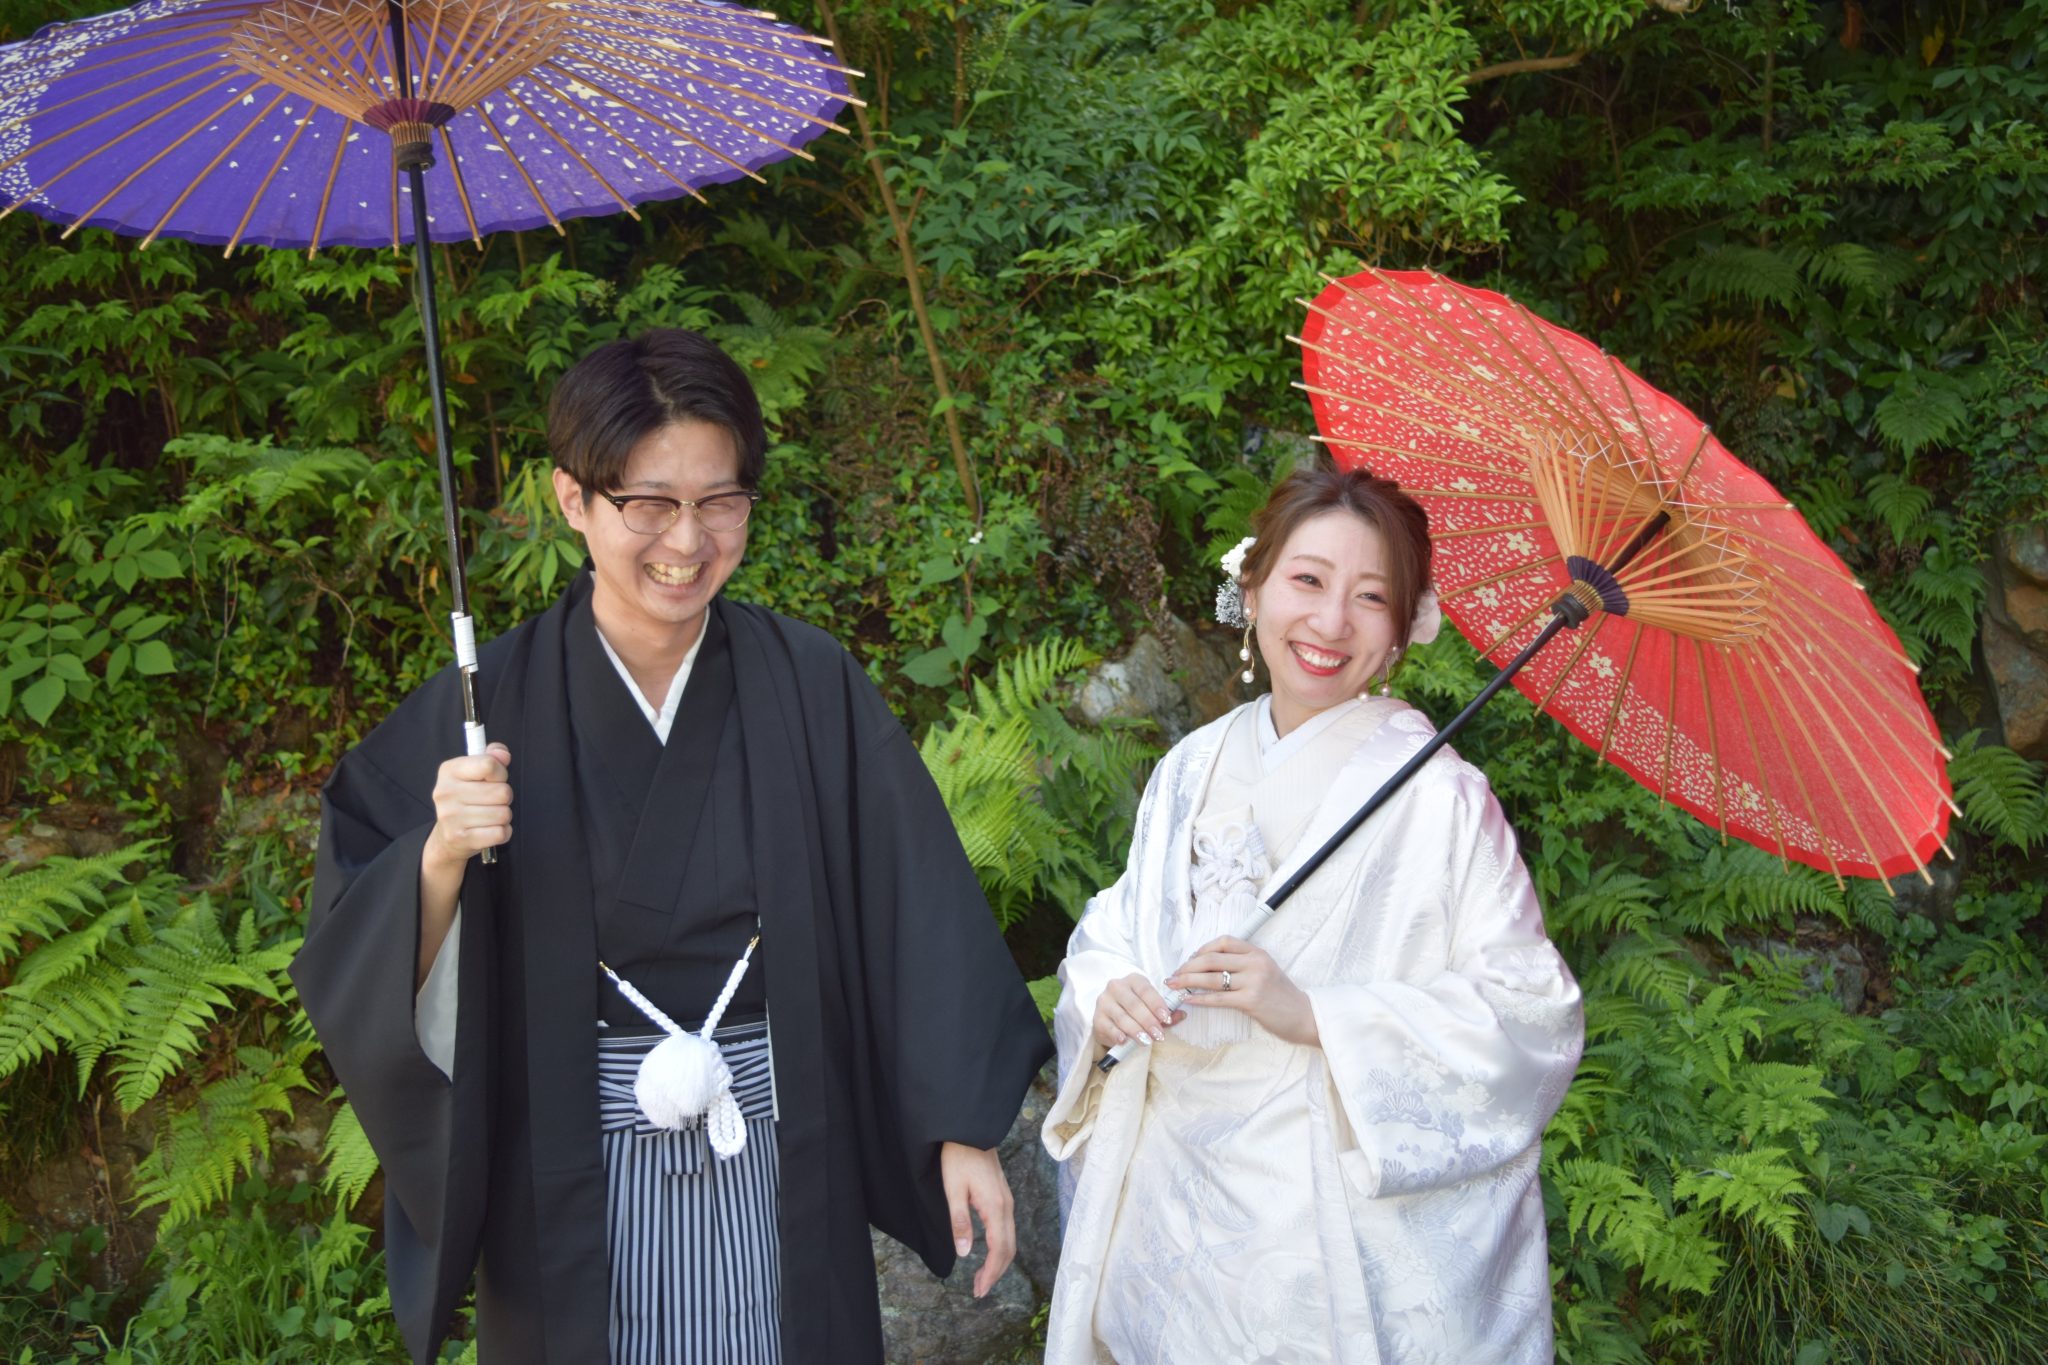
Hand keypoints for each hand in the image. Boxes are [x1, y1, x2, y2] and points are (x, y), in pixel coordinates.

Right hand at [424, 743, 512, 870]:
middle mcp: (446, 792)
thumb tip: (503, 755)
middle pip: (502, 792)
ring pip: (503, 814)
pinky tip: (490, 828)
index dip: (500, 773)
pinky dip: (503, 832)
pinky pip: (500, 833)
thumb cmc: (467, 797)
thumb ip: (492, 756)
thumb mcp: (475, 771)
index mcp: (449, 770)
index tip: (495, 779)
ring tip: (490, 815)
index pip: (488, 765)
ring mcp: (450, 816)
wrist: (448, 835)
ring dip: (503, 815)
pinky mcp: (459, 837)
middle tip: (493, 801)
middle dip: (505, 797)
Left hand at [939, 1141, 1014, 1297]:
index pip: (999, 1249)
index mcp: (995, 1207)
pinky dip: (1000, 1248)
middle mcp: (1006, 1206)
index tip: (980, 1290)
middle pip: (1009, 1248)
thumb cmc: (958, 1157)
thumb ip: (959, 1222)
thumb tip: (965, 1253)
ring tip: (981, 1278)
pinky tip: (988, 1253)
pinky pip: (1006, 1229)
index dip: (991, 1273)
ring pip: (1010, 1240)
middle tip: (979, 1290)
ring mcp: (1007, 1201)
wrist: (969, 1131)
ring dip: (998, 1262)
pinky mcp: (1002, 1197)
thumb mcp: (953, 1190)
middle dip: (996, 1272)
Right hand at [1091, 972, 1184, 1050]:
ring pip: (1122, 1017)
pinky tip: (1124, 1040)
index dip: (1156, 1004)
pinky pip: (1108, 1027)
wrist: (1111, 1016)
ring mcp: (1104, 1002)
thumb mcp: (1152, 1008)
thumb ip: (1166, 1013)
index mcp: (1133, 980)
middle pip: (1134, 1004)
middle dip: (1148, 1021)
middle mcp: (1116, 987)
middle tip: (1159, 1035)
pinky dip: (1116, 1034)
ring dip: (1136, 1030)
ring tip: (1147, 1041)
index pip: (1145, 990)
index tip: (1166, 1017)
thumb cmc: (1136, 1010)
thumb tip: (1181, 1015)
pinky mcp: (1097, 1018)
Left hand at [1167, 936, 1318, 1046]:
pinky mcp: (1251, 1001)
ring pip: (1211, 978)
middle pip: (1212, 959)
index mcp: (1257, 953)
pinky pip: (1218, 998)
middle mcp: (1255, 963)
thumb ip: (1242, 964)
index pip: (1223, 941)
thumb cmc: (1280, 995)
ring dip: (1187, 981)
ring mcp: (1253, 982)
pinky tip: (1188, 1000)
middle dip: (1187, 967)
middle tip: (1174, 975)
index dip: (1202, 948)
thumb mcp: (1265, 970)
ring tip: (1174, 986)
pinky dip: (1199, 998)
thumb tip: (1207, 964)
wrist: (1303, 1015)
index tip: (1190, 959)